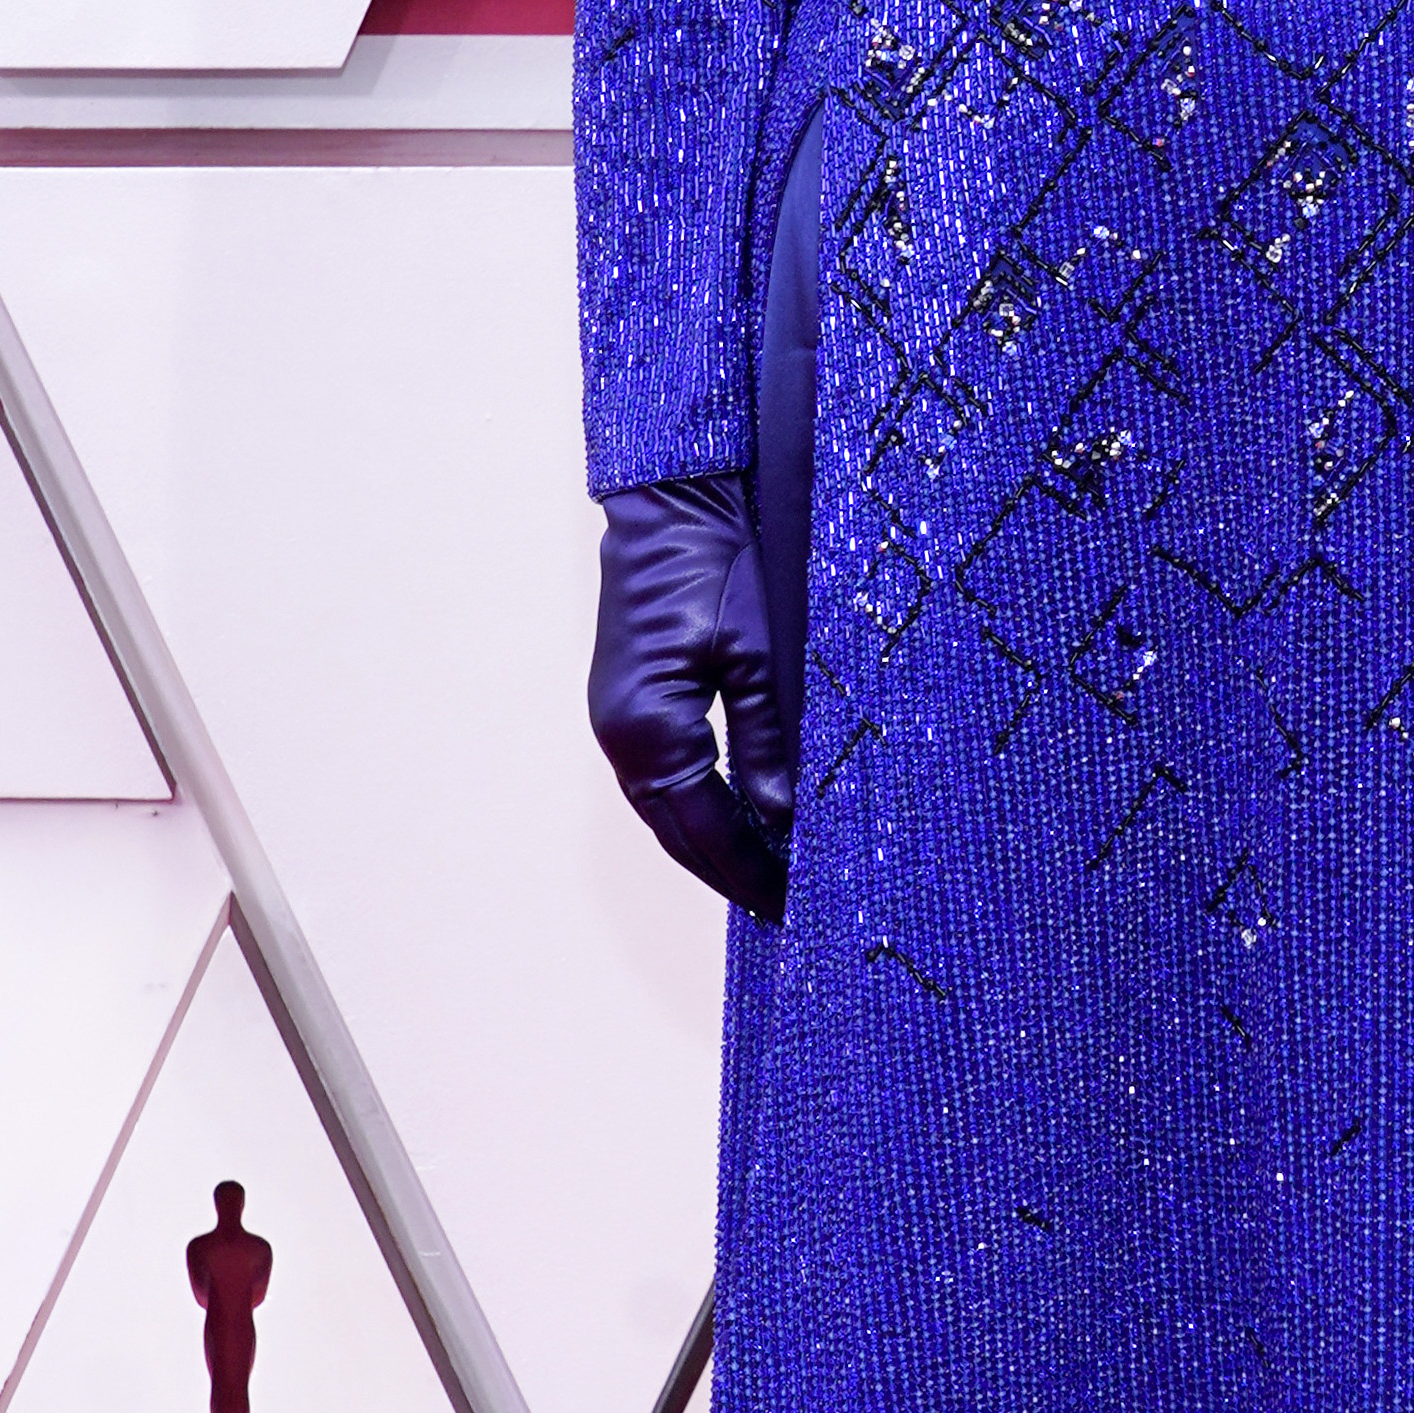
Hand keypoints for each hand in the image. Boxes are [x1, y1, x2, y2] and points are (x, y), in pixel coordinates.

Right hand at [587, 477, 791, 917]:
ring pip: (669, 812)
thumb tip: (785, 820)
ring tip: (769, 881)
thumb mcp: (758, 653)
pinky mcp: (632, 705)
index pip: (705, 827)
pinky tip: (739, 822)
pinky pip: (666, 780)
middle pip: (680, 831)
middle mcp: (622, 735)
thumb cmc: (713, 563)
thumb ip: (768, 740)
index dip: (750, 870)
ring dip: (714, 847)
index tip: (793, 905)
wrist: (670, 502)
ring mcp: (620, 722)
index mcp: (650, 727)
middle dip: (732, 872)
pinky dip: (701, 811)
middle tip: (787, 910)